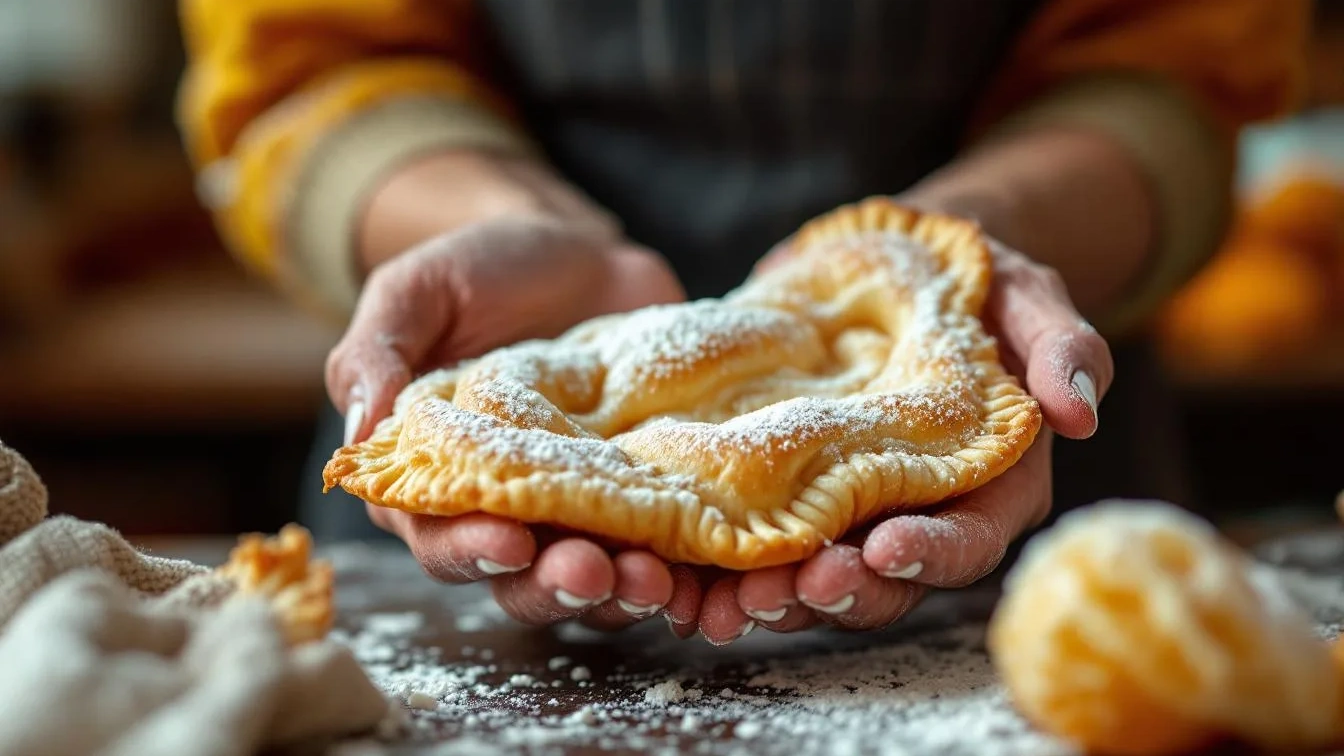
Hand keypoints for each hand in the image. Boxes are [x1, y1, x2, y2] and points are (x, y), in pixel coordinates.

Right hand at [326, 153, 689, 631]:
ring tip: (659, 581)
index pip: (441, 538)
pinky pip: (667, 549)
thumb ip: (376, 355)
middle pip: (522, 578)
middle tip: (595, 571)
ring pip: (597, 578)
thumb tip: (359, 432)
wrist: (580, 252)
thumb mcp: (417, 292)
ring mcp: (584, 506)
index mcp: (438, 478)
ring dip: (625, 593)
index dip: (471, 552)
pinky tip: (710, 576)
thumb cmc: (483, 270)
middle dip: (557, 585)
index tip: (509, 543)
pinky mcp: (647, 492)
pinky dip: (688, 573)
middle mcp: (509, 509)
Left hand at [694, 235, 1112, 643]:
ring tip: (722, 603)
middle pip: (885, 580)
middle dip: (838, 591)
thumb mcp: (1029, 298)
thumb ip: (1063, 345)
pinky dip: (722, 564)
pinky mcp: (792, 485)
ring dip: (771, 596)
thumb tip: (1080, 412)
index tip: (885, 550)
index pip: (969, 539)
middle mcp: (918, 512)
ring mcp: (850, 506)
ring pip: (815, 573)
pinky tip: (684, 580)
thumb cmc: (977, 287)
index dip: (931, 555)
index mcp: (988, 485)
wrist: (899, 266)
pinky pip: (759, 538)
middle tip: (787, 589)